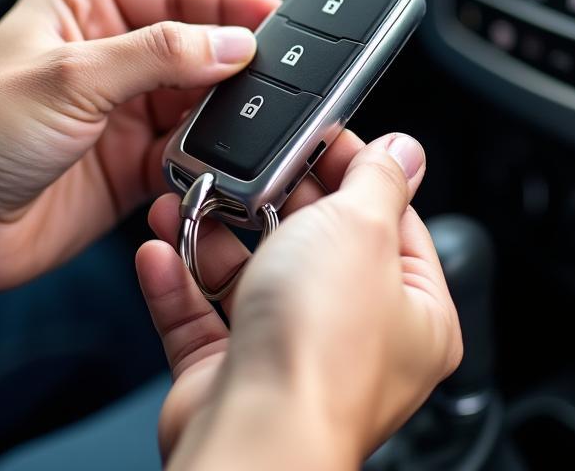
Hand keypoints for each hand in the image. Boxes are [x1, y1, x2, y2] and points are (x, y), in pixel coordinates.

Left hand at [0, 0, 278, 316]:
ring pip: (198, 101)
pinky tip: (223, 159)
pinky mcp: (129, 165)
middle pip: (194, 45)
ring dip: (227, 111)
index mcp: (84, 9)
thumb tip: (231, 43)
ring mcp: (120, 113)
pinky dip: (210, 157)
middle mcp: (107, 57)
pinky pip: (188, 153)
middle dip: (236, 58)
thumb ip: (159, 55)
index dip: (227, 2)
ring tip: (258, 116)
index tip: (273, 17)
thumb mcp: (73, 75)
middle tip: (281, 70)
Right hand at [136, 134, 462, 470]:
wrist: (252, 436)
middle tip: (247, 166)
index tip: (320, 137)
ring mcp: (293, 356)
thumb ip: (379, 181)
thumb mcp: (361, 229)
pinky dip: (179, 281)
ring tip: (187, 200)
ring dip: (213, 236)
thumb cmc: (321, 349)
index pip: (392, 220)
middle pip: (316, 243)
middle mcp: (357, 338)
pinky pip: (203, 316)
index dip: (354, 171)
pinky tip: (160, 251)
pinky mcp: (235, 376)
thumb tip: (403, 151)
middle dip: (273, 201)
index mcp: (414, 311)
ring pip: (253, 277)